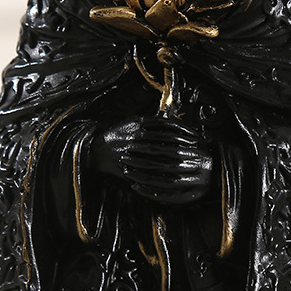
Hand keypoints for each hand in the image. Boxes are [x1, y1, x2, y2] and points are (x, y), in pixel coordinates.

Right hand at [89, 116, 213, 204]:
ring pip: (157, 154)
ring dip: (175, 156)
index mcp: (136, 123)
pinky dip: (160, 170)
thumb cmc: (116, 135)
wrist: (93, 150)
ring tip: (188, 158)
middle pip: (164, 139)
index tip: (193, 134)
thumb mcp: (130, 122)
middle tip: (196, 147)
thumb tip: (170, 119)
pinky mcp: (126, 166)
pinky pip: (146, 169)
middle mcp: (133, 136)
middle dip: (182, 143)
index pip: (165, 125)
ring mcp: (129, 152)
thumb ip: (149, 121)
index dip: (182, 130)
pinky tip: (172, 171)